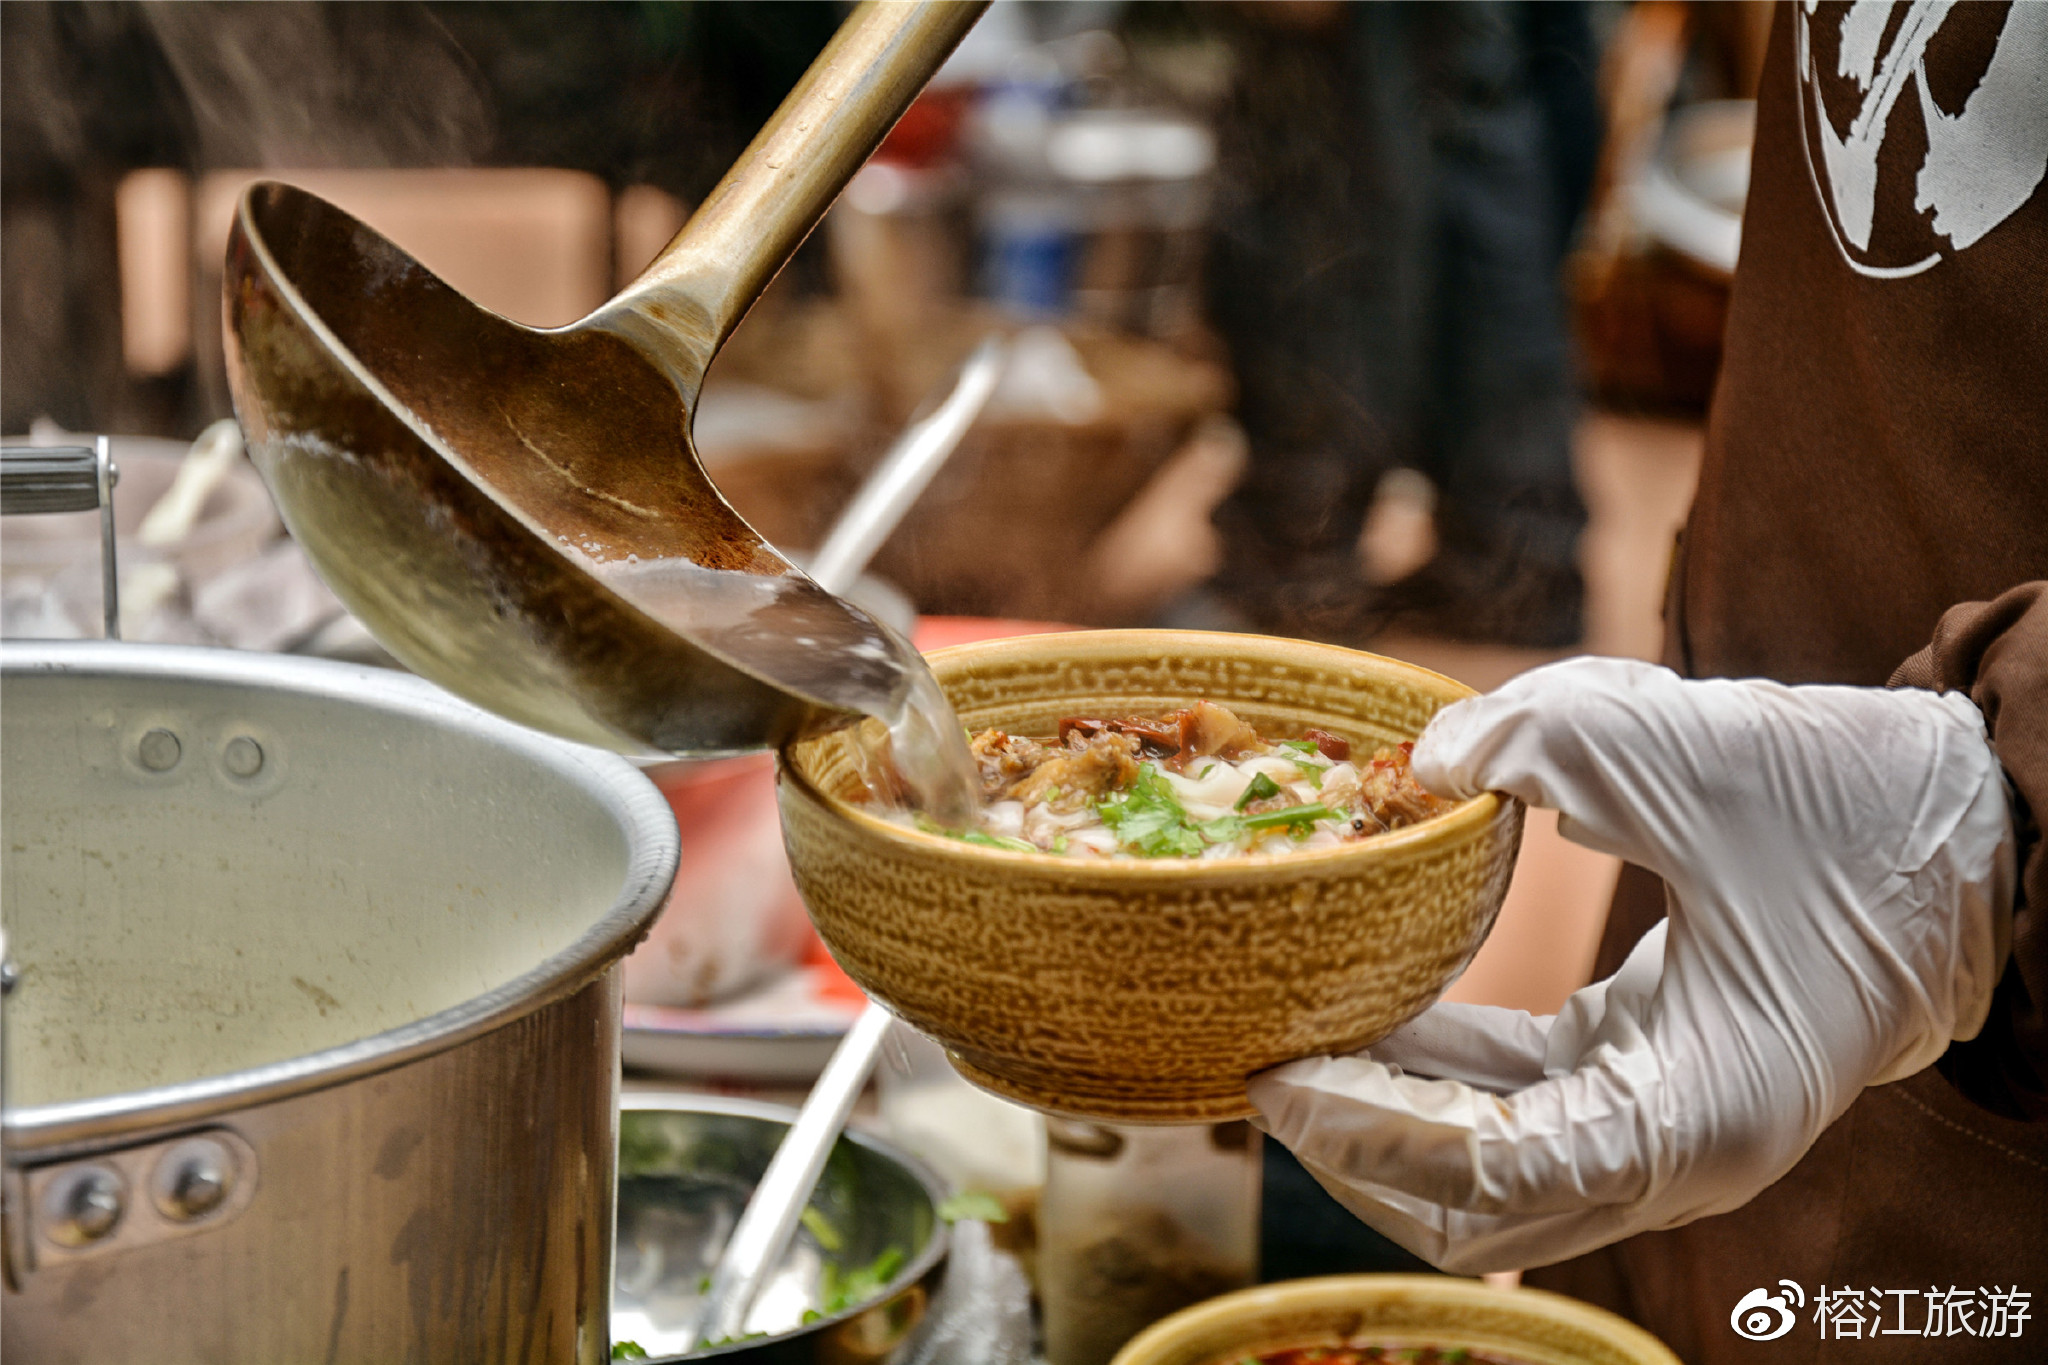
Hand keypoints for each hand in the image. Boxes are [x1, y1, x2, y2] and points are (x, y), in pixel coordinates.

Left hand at [1248, 657, 2013, 1272]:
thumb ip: (1544, 740)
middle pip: (1476, 1209)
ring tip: (1297, 1043)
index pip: (1490, 1175)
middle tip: (1262, 1071)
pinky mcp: (1655, 1081)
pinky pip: (1524, 1106)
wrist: (1967, 827)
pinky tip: (1378, 1002)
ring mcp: (1668, 1126)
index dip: (1367, 1135)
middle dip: (1360, 1149)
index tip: (1275, 1080)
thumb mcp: (1692, 750)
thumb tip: (1421, 759)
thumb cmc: (1850, 805)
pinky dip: (1444, 1073)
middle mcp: (1680, 1155)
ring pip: (1494, 1170)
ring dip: (1394, 1117)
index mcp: (1696, 1118)